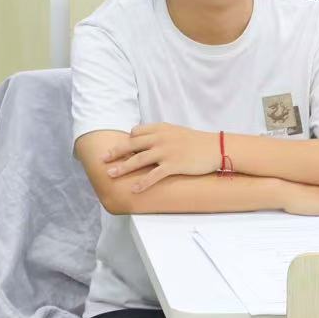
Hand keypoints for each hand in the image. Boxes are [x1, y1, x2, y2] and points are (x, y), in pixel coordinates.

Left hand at [103, 123, 221, 191]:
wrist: (216, 147)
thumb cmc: (196, 142)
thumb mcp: (176, 132)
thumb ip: (160, 134)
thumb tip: (146, 141)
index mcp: (160, 128)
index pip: (136, 132)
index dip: (127, 140)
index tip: (120, 149)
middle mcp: (160, 138)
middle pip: (132, 144)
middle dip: (115, 152)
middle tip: (102, 159)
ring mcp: (166, 151)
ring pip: (138, 160)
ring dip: (122, 168)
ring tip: (110, 174)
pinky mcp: (173, 165)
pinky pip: (154, 175)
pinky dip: (143, 183)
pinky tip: (133, 189)